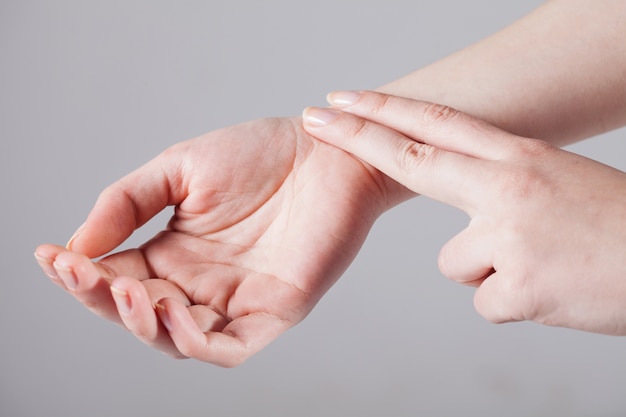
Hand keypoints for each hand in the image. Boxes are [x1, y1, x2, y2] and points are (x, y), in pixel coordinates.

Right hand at [34, 117, 405, 365]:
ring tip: (128, 288)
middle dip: (103, 300)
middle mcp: (201, 282)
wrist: (327, 149)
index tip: (51, 255)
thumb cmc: (260, 153)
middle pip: (139, 314)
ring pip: (176, 339)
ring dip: (143, 323)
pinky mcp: (274, 311)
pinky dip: (194, 342)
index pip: (116, 276)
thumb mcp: (179, 168)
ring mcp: (237, 300)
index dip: (80, 274)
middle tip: (82, 272)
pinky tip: (170, 314)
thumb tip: (76, 245)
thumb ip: (128, 203)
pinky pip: (228, 347)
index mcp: (175, 251)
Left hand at [303, 91, 625, 334]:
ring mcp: (509, 238)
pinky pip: (483, 299)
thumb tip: (460, 221)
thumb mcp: (556, 183)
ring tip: (541, 266)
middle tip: (316, 119)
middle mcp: (508, 188)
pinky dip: (510, 301)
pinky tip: (550, 291)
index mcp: (523, 157)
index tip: (345, 98)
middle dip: (358, 137)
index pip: (439, 125)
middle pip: (414, 159)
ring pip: (454, 261)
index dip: (387, 110)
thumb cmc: (613, 226)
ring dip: (487, 270)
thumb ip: (498, 188)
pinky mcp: (515, 289)